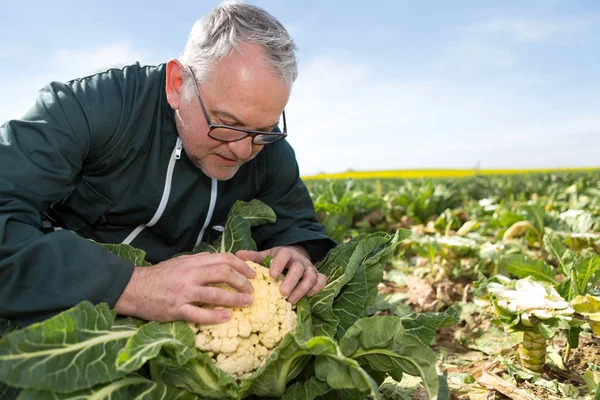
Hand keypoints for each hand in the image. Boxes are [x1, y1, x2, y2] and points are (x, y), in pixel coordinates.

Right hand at [114, 253, 255, 323]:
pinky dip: (215, 316)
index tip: (252, 274)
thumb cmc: (159, 276)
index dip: (242, 265)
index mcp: (192, 262)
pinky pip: (199, 314)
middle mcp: (190, 275)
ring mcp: (183, 292)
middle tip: (252, 290)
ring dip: (235, 299)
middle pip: (224, 273)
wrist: (133, 288)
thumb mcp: (180, 262)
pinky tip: (227, 317)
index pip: (223, 259)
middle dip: (242, 282)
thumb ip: (199, 261)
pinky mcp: (176, 309)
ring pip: (215, 294)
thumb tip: (220, 260)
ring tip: (247, 303)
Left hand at [236, 245, 327, 303]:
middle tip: (282, 292)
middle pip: (299, 268)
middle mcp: (300, 260)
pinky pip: (322, 281)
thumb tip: (237, 255)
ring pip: (311, 276)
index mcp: (286, 253)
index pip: (284, 255)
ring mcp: (310, 268)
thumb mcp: (267, 256)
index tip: (271, 275)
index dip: (279, 264)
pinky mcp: (317, 276)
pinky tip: (309, 297)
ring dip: (303, 289)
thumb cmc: (278, 260)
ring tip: (292, 300)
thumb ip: (254, 257)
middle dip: (291, 280)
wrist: (296, 256)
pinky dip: (317, 288)